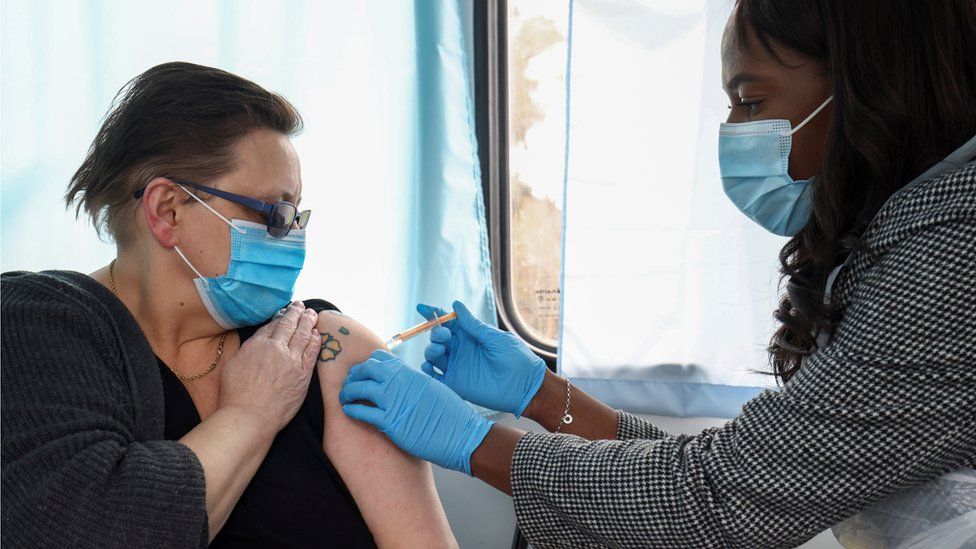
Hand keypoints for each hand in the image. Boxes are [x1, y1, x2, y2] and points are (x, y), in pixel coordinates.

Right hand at [218, 301, 319, 432]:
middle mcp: (276, 348)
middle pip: (289, 325)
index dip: (280, 317)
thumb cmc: (235, 396)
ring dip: (309, 322)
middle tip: (301, 306)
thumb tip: (257, 343)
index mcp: (257, 344)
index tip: (285, 313)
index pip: (272, 325)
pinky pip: (313, 352)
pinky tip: (317, 334)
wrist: (249, 416)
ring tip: (313, 314)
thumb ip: (248, 350)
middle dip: (296, 313)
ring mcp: (292, 360)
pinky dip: (316, 340)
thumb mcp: (233, 364)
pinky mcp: (303, 374)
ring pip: (304, 334)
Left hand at [339, 349, 492, 474]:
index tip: (364, 373)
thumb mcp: (433, 387)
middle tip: (350, 383)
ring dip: (348, 392)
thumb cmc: (452, 414)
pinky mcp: (391, 423)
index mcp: (411, 373)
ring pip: (360, 389)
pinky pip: (363, 413)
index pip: (381, 358)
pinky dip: (352, 410)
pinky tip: (349, 411)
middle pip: (367, 369)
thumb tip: (400, 380)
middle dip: (355, 375)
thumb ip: (413, 381)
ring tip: (345, 398)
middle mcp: (400, 383)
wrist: (461, 435)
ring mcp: (394, 401)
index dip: (368, 364)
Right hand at [418, 301, 546, 416]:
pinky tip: (429, 366)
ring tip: (439, 350)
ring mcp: (458, 365)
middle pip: (438, 337)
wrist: (525, 385)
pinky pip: (435, 376)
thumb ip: (473, 325)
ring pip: (434, 354)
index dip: (434, 314)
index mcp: (471, 335)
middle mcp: (461, 349)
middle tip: (443, 335)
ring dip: (431, 349)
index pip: (448, 321)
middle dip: (435, 332)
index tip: (422, 308)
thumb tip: (456, 305)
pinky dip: (427, 369)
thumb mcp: (495, 338)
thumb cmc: (515, 358)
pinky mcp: (456, 383)